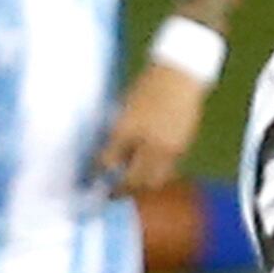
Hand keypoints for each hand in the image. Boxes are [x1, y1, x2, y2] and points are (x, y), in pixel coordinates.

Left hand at [97, 61, 207, 192]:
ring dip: (140, 187)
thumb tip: (109, 159)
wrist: (179, 78)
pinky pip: (166, 171)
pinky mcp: (181, 148)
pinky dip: (155, 176)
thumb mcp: (125, 110)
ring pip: (152, 181)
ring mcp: (167, 148)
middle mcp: (147, 143)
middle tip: (110, 193)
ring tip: (131, 186)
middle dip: (119, 190)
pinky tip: (148, 171)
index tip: (91, 180)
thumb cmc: (146, 88)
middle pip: (132, 180)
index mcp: (126, 129)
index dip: (97, 174)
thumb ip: (117, 135)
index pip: (107, 161)